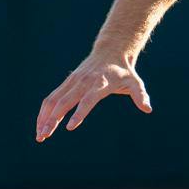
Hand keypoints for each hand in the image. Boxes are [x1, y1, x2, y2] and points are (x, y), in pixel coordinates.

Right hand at [36, 54, 151, 141]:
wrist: (110, 51)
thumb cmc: (124, 71)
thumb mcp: (135, 83)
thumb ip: (140, 96)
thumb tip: (148, 109)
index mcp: (99, 83)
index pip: (87, 100)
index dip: (79, 113)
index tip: (70, 127)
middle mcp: (82, 82)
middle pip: (64, 102)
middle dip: (52, 120)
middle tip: (44, 137)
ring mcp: (72, 82)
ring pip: (53, 100)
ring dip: (44, 118)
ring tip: (40, 136)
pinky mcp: (66, 83)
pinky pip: (51, 97)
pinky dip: (44, 111)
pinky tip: (41, 125)